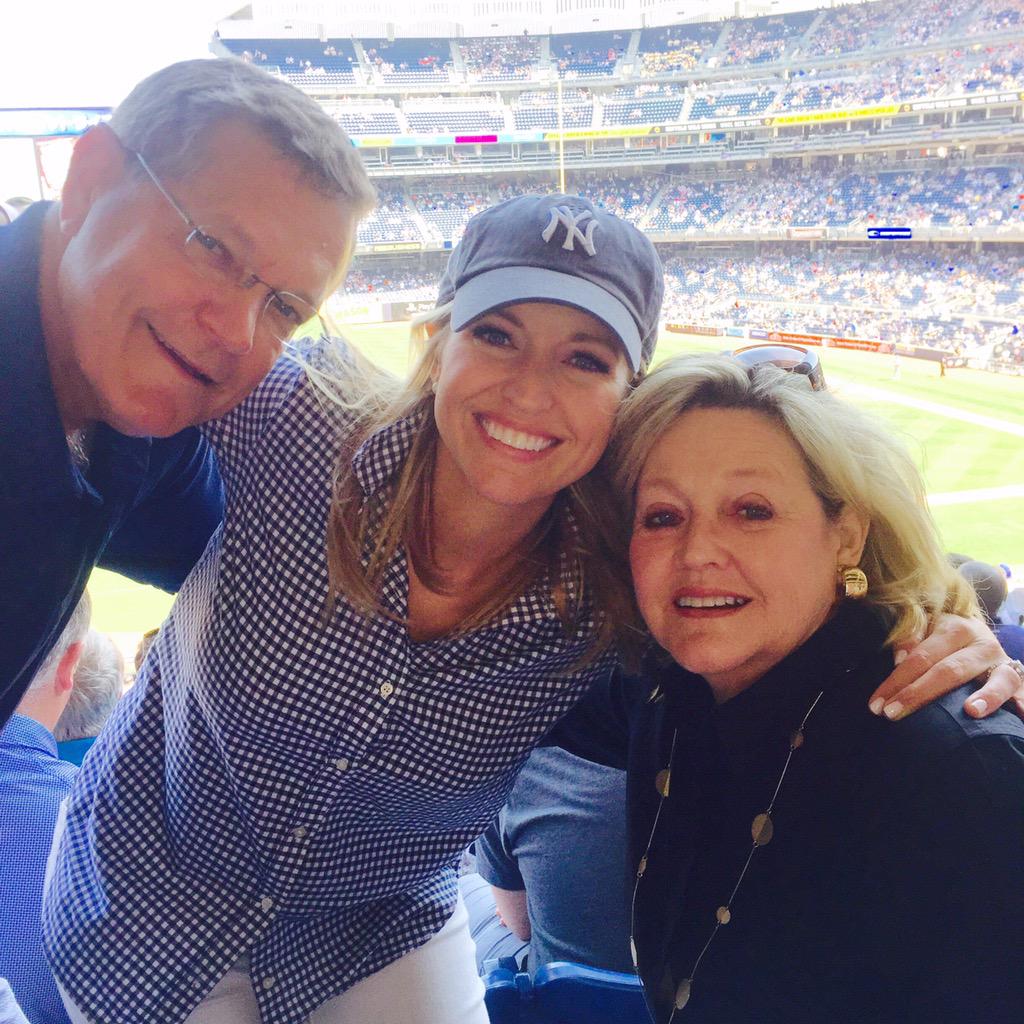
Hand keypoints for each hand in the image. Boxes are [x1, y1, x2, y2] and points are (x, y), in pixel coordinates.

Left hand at [868, 613, 1020, 719]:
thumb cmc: (943, 639)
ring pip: (997, 680)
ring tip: (971, 711)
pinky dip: (1022, 705)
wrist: (980, 636)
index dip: (896, 680)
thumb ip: (910, 639)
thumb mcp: (926, 630)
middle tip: (892, 715)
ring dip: (986, 697)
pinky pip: (1023, 694)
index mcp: (953, 627)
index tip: (876, 704)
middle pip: (949, 670)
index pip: (920, 655)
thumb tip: (898, 659)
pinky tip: (1019, 717)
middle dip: (918, 694)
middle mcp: (981, 643)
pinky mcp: (1019, 680)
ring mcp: (1003, 663)